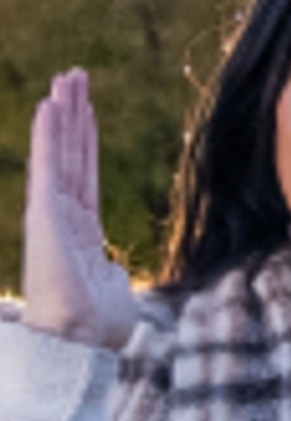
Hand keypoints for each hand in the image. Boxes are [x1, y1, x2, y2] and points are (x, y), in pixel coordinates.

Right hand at [19, 77, 142, 350]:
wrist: (82, 344)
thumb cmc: (99, 329)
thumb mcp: (113, 292)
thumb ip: (111, 276)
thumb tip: (115, 275)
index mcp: (82, 230)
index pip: (84, 173)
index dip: (85, 140)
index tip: (86, 108)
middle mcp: (65, 217)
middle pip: (71, 154)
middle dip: (72, 114)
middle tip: (74, 76)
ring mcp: (53, 214)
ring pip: (60, 153)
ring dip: (62, 114)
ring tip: (66, 78)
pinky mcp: (45, 216)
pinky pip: (48, 167)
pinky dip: (48, 137)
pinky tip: (50, 107)